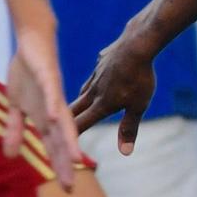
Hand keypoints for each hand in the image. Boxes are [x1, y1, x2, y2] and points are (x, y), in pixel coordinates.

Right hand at [5, 25, 79, 189]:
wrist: (32, 42)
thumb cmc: (27, 74)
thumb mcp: (16, 106)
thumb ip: (14, 130)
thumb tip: (9, 155)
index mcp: (46, 118)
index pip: (54, 148)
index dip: (60, 168)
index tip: (66, 190)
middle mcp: (54, 110)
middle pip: (62, 141)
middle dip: (66, 164)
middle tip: (70, 187)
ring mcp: (54, 95)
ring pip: (63, 121)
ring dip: (68, 140)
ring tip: (75, 160)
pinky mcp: (49, 78)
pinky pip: (53, 94)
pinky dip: (54, 106)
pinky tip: (55, 119)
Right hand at [69, 29, 157, 154]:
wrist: (136, 44)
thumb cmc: (139, 78)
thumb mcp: (138, 106)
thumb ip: (129, 128)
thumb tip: (124, 152)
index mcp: (101, 104)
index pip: (82, 124)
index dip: (71, 135)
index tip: (60, 144)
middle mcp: (94, 90)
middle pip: (76, 108)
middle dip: (67, 119)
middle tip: (57, 127)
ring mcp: (97, 74)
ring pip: (84, 91)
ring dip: (79, 101)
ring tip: (76, 107)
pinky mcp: (102, 61)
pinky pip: (95, 74)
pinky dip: (93, 81)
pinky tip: (97, 79)